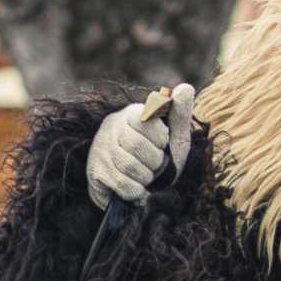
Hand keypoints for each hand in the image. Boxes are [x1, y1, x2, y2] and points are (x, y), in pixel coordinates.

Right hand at [87, 84, 195, 209]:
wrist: (139, 192)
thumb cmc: (158, 159)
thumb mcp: (174, 137)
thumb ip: (179, 114)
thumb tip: (185, 87)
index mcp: (132, 113)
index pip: (144, 118)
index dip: (159, 136)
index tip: (162, 144)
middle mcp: (112, 126)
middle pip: (135, 143)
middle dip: (154, 160)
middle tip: (156, 164)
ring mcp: (100, 149)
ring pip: (127, 164)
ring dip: (146, 176)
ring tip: (147, 176)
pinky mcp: (95, 171)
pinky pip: (121, 183)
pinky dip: (136, 190)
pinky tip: (138, 188)